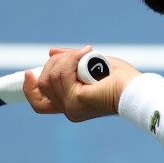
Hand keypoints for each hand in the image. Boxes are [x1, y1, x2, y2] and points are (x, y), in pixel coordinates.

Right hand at [24, 46, 139, 121]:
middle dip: (55, 63)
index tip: (28, 72)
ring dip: (67, 59)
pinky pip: (62, 74)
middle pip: (42, 84)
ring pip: (50, 76)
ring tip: (87, 54)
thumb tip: (51, 52)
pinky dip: (72, 59)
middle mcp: (68, 110)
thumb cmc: (121, 79)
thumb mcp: (90, 64)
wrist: (135, 89)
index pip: (39, 103)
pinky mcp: (75, 101)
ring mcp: (70, 107)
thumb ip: (71, 60)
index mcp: (71, 104)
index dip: (29, 87)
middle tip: (78, 54)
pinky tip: (87, 54)